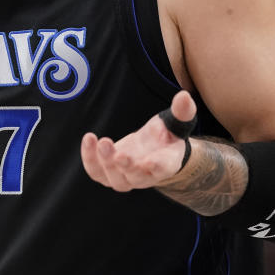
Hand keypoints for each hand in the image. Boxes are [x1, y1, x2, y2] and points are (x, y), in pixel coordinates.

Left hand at [80, 90, 196, 191]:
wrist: (152, 150)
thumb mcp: (176, 122)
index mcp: (166, 163)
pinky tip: (89, 139)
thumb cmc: (165, 136)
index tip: (150, 162)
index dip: (157, 166)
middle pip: (135, 177)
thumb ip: (182, 112)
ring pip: (114, 179)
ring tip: (101, 142)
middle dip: (126, 165)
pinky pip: (96, 172)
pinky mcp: (108, 172)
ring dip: (105, 163)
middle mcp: (146, 175)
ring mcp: (126, 177)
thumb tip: (185, 96)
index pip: (163, 168)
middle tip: (119, 153)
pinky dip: (90, 159)